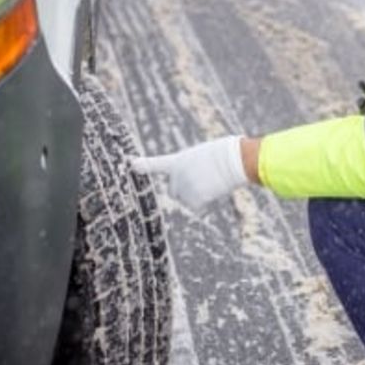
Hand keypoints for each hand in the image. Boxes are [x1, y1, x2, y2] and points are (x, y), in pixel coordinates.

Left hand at [130, 136, 247, 210]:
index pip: (156, 164)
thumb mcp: (202, 157)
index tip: (131, 165)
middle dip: (185, 192)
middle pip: (174, 193)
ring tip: (212, 182)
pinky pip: (198, 209)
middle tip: (203, 180)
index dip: (144, 165)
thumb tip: (197, 184)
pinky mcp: (193, 199)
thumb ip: (191, 170)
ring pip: (188, 202)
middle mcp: (177, 176)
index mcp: (178, 161)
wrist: (233, 160)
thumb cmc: (224, 155)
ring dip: (199, 197)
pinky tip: (214, 192)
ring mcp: (184, 188)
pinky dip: (207, 204)